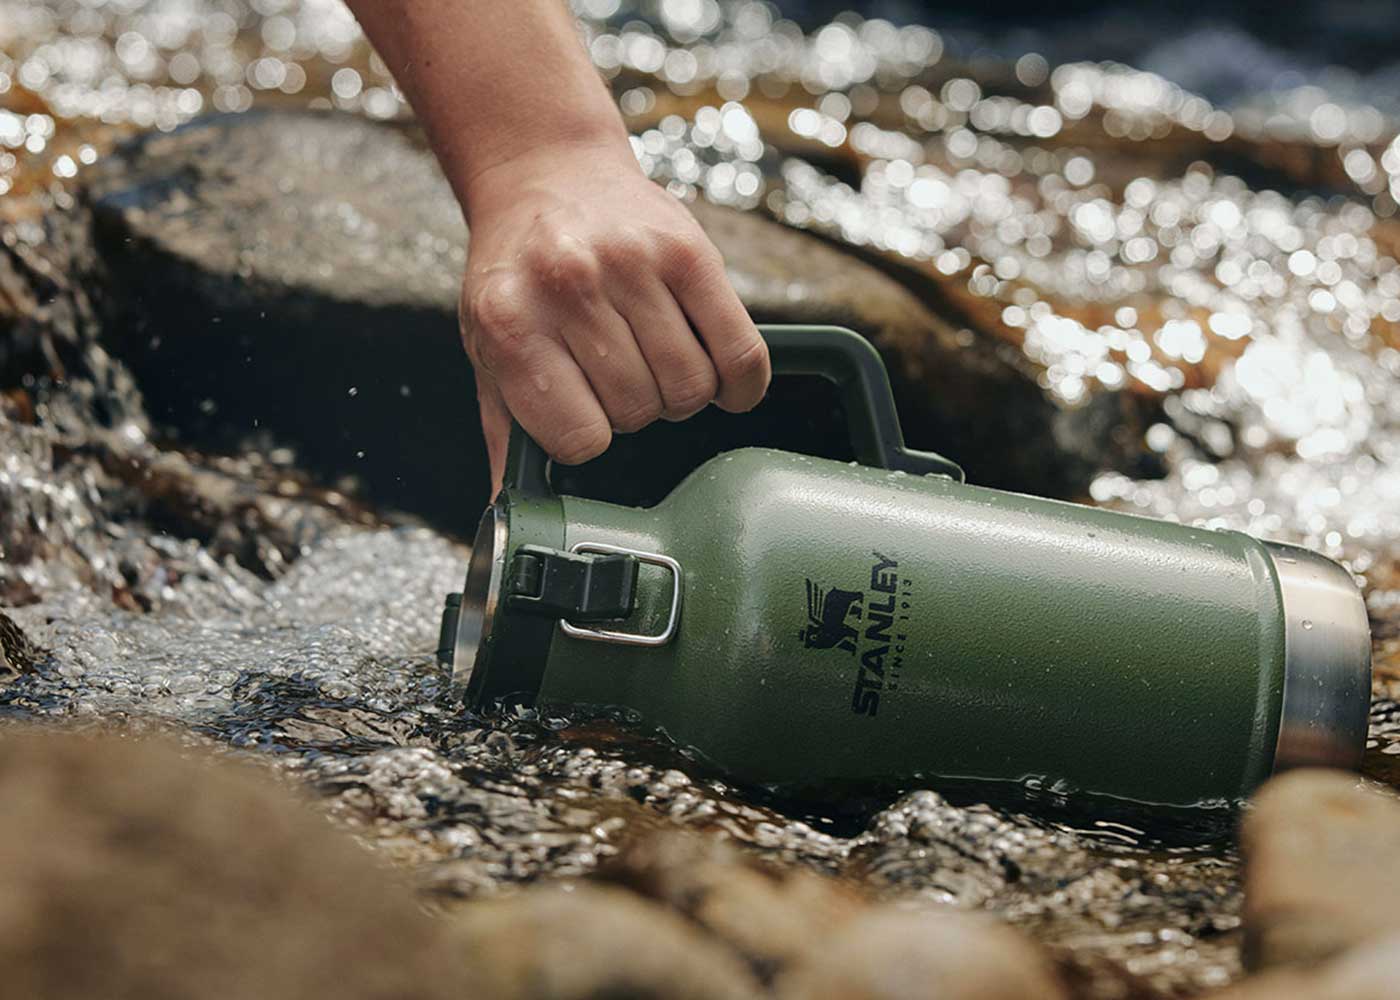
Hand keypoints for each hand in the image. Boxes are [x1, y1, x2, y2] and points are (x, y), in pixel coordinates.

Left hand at [458, 140, 769, 495]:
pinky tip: (725, 381)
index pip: (576, 438)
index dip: (586, 438)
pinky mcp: (690, 250)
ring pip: (689, 388)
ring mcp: (632, 264)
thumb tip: (507, 517)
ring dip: (681, 394)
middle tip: (622, 376)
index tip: (583, 414)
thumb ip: (504, 428)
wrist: (546, 172)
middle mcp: (568, 287)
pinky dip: (741, 383)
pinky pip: (739, 351)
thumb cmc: (517, 273)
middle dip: (635, 410)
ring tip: (659, 364)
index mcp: (509, 322)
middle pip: (637, 412)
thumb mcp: (487, 344)